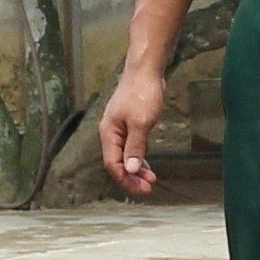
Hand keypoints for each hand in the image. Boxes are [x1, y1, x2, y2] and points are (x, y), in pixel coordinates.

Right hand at [98, 63, 169, 198]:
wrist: (145, 71)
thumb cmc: (141, 93)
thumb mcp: (141, 123)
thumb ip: (135, 147)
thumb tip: (131, 169)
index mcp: (109, 133)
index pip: (113, 164)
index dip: (127, 179)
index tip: (143, 188)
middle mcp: (111, 133)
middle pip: (118, 162)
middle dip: (132, 177)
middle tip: (148, 187)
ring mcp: (119, 129)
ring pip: (125, 156)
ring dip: (136, 169)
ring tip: (151, 179)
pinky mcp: (129, 124)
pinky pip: (131, 147)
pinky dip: (139, 157)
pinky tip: (147, 164)